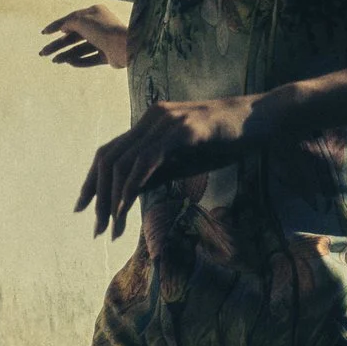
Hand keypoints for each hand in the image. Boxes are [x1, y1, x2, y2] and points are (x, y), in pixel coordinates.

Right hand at [39, 4, 129, 70]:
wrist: (124, 45)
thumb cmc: (103, 29)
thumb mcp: (81, 21)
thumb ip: (69, 22)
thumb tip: (62, 28)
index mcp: (94, 13)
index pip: (71, 19)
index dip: (56, 26)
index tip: (44, 33)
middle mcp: (99, 26)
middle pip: (73, 37)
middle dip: (57, 45)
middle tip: (42, 53)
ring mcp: (103, 42)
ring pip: (80, 49)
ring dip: (66, 54)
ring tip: (54, 61)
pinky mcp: (107, 56)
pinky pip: (90, 58)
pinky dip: (79, 61)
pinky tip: (69, 63)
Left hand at [77, 94, 277, 236]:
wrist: (263, 119)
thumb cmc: (228, 140)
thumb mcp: (186, 159)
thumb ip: (158, 171)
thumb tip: (130, 193)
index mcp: (151, 122)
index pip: (109, 152)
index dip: (91, 181)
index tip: (82, 208)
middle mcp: (153, 118)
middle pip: (108, 158)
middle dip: (97, 196)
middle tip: (97, 228)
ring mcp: (167, 121)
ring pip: (124, 162)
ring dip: (113, 198)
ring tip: (111, 226)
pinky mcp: (183, 130)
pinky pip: (147, 161)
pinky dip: (132, 186)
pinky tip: (127, 207)